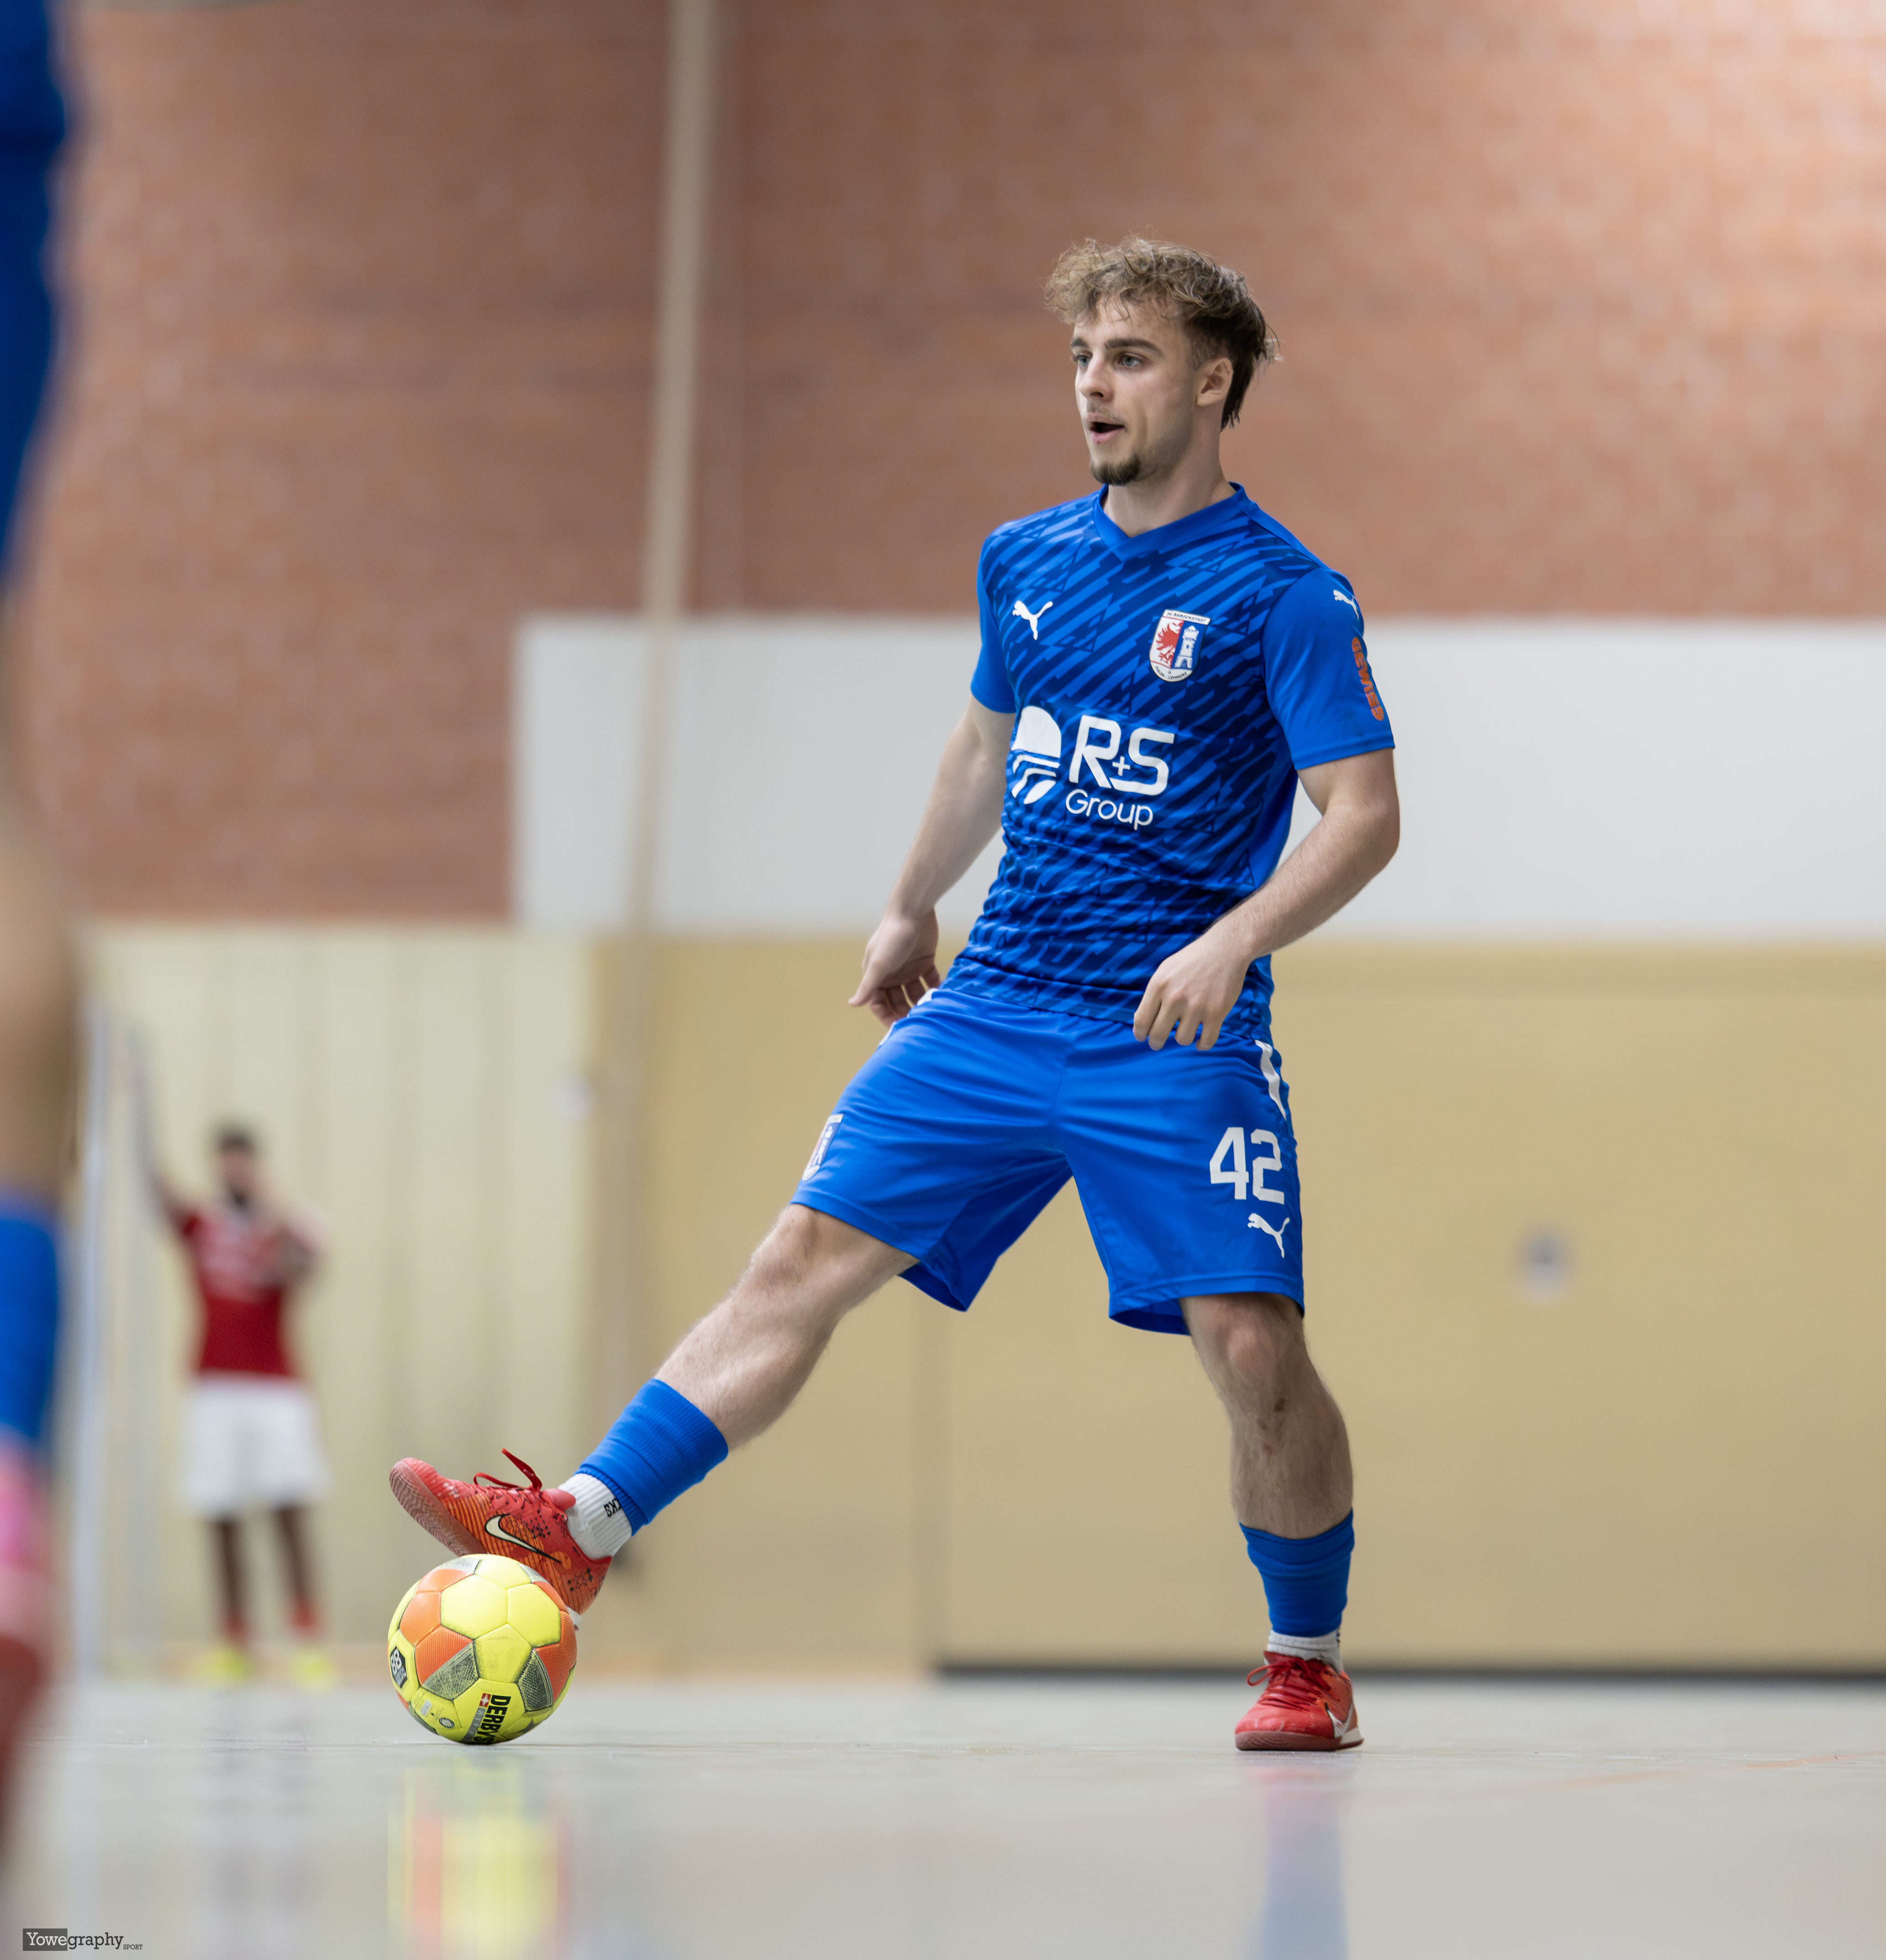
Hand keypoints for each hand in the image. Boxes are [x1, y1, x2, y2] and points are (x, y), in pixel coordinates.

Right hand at [849, 909, 941, 1026]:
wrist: (913, 912)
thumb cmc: (891, 938)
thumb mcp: (879, 965)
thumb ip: (868, 986)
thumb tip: (852, 1004)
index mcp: (876, 976)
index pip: (879, 1003)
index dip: (887, 1016)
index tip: (898, 1027)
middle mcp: (892, 974)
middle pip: (897, 1001)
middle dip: (906, 1011)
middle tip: (917, 1021)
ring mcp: (909, 968)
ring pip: (915, 993)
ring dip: (922, 1001)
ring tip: (931, 1009)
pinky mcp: (925, 961)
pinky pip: (931, 980)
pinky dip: (936, 987)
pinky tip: (943, 995)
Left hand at [1131, 921, 1252, 1051]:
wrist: (1225, 949)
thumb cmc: (1193, 960)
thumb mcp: (1165, 970)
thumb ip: (1154, 994)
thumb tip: (1143, 1022)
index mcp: (1159, 986)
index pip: (1141, 1021)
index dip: (1140, 1034)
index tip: (1143, 1037)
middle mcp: (1175, 997)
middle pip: (1158, 1035)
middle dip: (1156, 1042)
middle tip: (1158, 1043)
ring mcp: (1197, 1006)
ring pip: (1182, 1040)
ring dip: (1182, 1038)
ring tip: (1185, 1030)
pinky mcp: (1216, 1013)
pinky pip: (1206, 1041)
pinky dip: (1202, 1045)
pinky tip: (1199, 1041)